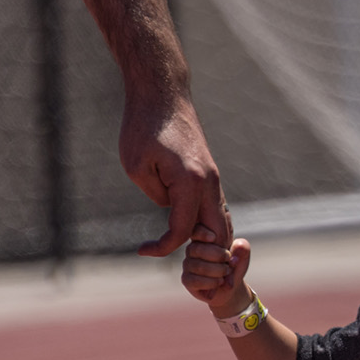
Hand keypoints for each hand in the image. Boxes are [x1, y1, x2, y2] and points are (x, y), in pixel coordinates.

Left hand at [122, 91, 229, 257]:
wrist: (162, 94)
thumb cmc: (144, 127)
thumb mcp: (137, 167)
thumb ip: (157, 196)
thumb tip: (171, 209)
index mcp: (190, 183)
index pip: (183, 231)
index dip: (163, 247)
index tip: (142, 250)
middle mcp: (209, 182)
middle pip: (218, 233)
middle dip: (204, 255)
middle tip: (184, 265)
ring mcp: (213, 177)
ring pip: (222, 220)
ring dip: (210, 240)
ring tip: (191, 254)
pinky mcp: (209, 172)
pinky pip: (215, 207)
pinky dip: (209, 224)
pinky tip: (195, 233)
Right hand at [182, 226, 252, 312]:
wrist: (230, 286)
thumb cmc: (234, 266)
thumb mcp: (242, 256)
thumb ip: (242, 248)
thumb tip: (238, 246)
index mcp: (203, 239)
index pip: (196, 231)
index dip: (202, 233)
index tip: (214, 238)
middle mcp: (192, 250)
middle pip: (197, 249)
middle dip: (218, 256)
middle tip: (229, 262)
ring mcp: (188, 264)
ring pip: (197, 266)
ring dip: (217, 271)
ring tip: (227, 272)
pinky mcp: (187, 280)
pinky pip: (194, 280)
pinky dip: (210, 282)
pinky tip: (220, 282)